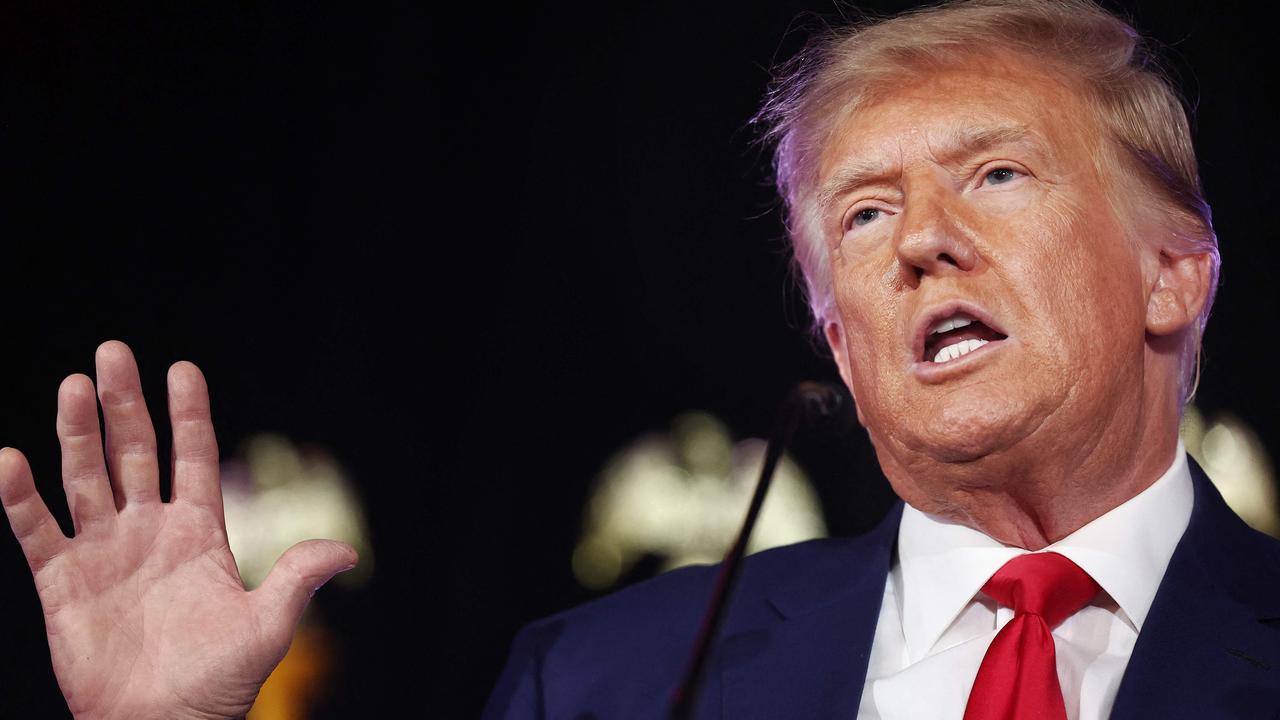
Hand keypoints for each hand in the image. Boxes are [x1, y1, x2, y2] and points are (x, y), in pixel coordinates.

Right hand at [0, 341, 357, 719]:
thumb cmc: (220, 682)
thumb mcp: (267, 626)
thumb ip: (297, 578)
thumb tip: (346, 552)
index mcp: (199, 532)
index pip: (192, 457)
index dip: (188, 414)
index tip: (182, 368)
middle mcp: (149, 531)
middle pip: (133, 452)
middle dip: (123, 404)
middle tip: (113, 352)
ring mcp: (104, 552)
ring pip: (85, 478)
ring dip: (76, 433)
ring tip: (73, 385)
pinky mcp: (63, 583)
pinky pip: (37, 530)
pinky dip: (20, 497)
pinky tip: (10, 460)